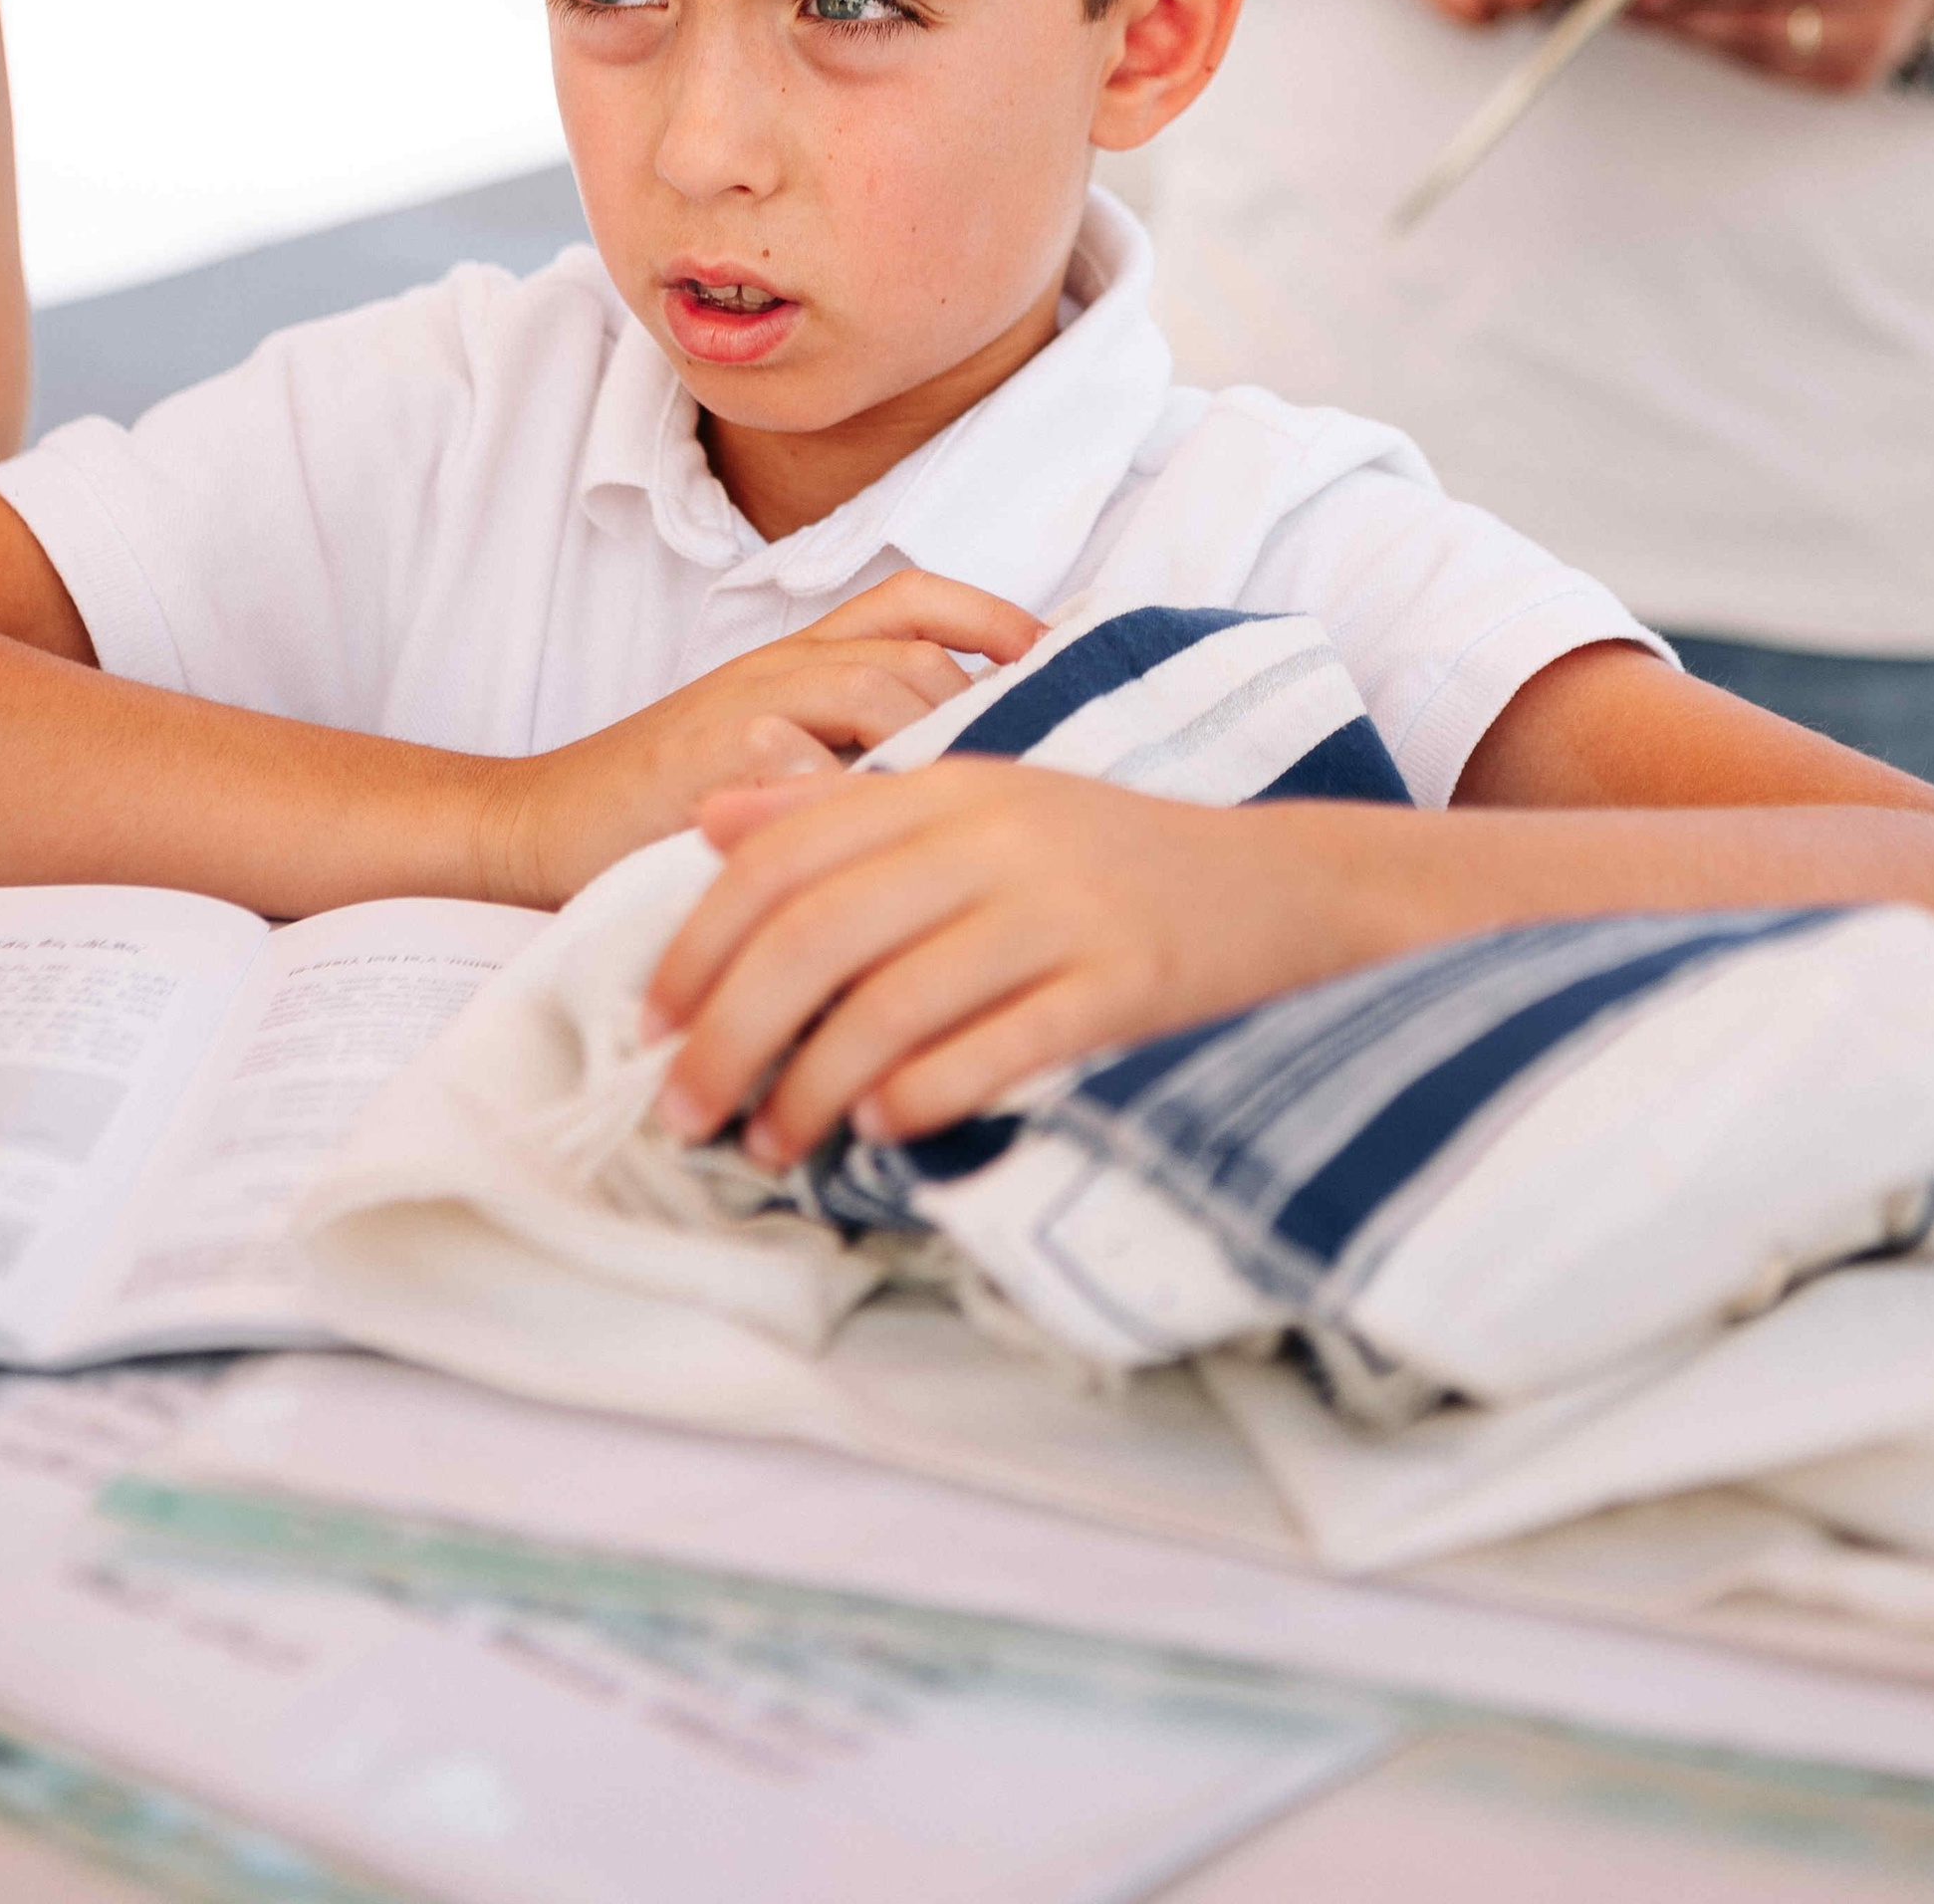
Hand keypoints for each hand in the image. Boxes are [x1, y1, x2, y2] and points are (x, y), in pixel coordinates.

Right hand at [474, 573, 1042, 908]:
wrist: (537, 823)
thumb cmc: (658, 803)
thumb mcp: (765, 752)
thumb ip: (846, 744)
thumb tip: (960, 772)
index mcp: (795, 654)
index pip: (911, 598)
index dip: (990, 614)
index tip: (1053, 652)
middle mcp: (778, 666)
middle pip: (916, 651)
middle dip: (985, 698)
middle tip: (1028, 764)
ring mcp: (746, 711)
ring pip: (880, 688)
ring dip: (938, 739)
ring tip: (968, 807)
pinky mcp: (715, 766)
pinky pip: (815, 763)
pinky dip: (869, 795)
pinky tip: (902, 842)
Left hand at [643, 763, 1407, 1165]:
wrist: (1284, 890)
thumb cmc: (1110, 858)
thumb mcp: (979, 806)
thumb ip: (844, 809)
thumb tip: (715, 818)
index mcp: (949, 785)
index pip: (783, 855)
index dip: (698, 942)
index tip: (649, 1022)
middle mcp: (996, 836)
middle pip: (816, 935)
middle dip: (727, 1034)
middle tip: (679, 1113)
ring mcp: (1061, 909)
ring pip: (890, 1003)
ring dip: (809, 1089)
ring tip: (771, 1148)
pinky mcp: (1121, 985)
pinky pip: (995, 1046)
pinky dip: (923, 1093)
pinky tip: (879, 1130)